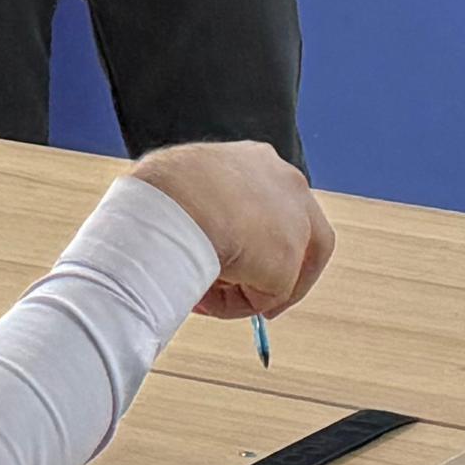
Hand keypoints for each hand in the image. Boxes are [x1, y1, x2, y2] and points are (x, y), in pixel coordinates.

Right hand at [129, 140, 337, 320]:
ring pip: (281, 269)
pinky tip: (205, 294)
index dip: (266, 236)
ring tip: (201, 294)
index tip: (248, 261)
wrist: (173, 202)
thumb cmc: (162, 193)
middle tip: (259, 304)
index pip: (276, 200)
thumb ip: (202, 217)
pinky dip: (238, 305)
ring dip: (248, 291)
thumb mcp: (183, 194)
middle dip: (277, 273)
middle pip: (303, 235)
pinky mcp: (287, 258)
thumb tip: (194, 249)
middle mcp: (285, 183)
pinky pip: (267, 295)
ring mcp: (293, 220)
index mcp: (257, 160)